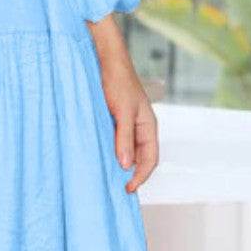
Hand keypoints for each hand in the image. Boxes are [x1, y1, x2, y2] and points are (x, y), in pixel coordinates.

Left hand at [85, 15, 158, 193]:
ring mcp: (127, 125)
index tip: (126, 189)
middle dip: (132, 175)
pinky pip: (116, 142)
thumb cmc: (117, 82)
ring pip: (127, 152)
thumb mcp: (122, 112)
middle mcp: (140, 128)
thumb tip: (125, 165)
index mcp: (148, 126)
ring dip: (120, 165)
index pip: (151, 159)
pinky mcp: (114, 121)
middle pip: (141, 158)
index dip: (141, 177)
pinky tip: (100, 158)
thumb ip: (124, 138)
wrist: (105, 61)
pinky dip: (111, 153)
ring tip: (107, 178)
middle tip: (116, 188)